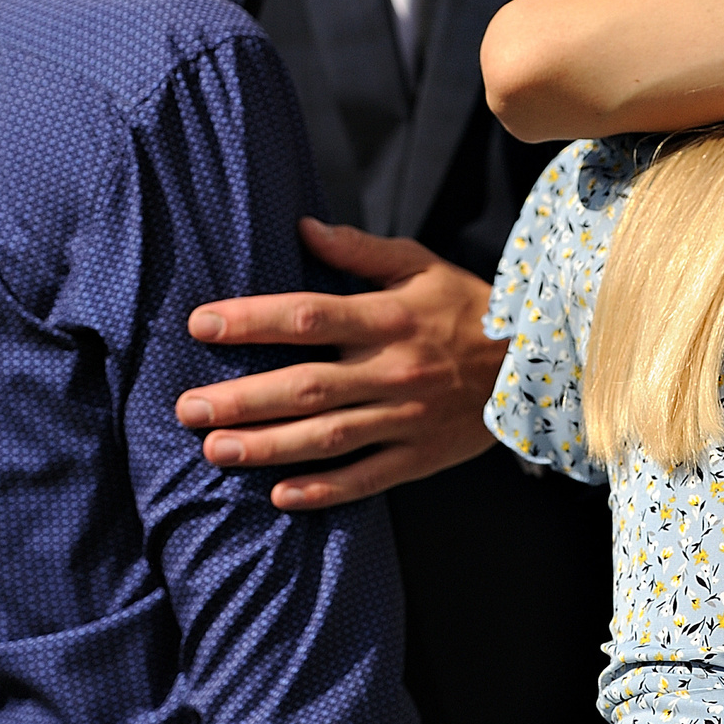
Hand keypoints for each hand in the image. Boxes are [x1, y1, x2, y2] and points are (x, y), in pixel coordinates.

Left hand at [175, 219, 503, 509]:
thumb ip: (361, 250)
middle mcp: (394, 370)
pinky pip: (366, 478)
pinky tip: (280, 495)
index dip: (253, 321)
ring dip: (268, 446)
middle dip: (243, 397)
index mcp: (390, 319)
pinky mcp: (419, 455)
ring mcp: (407, 417)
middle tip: (187, 406)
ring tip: (215, 449)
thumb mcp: (421, 266)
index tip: (202, 325)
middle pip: (307, 386)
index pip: (310, 316)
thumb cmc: (466, 309)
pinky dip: (323, 490)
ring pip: (328, 437)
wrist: (535, 363)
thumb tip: (303, 228)